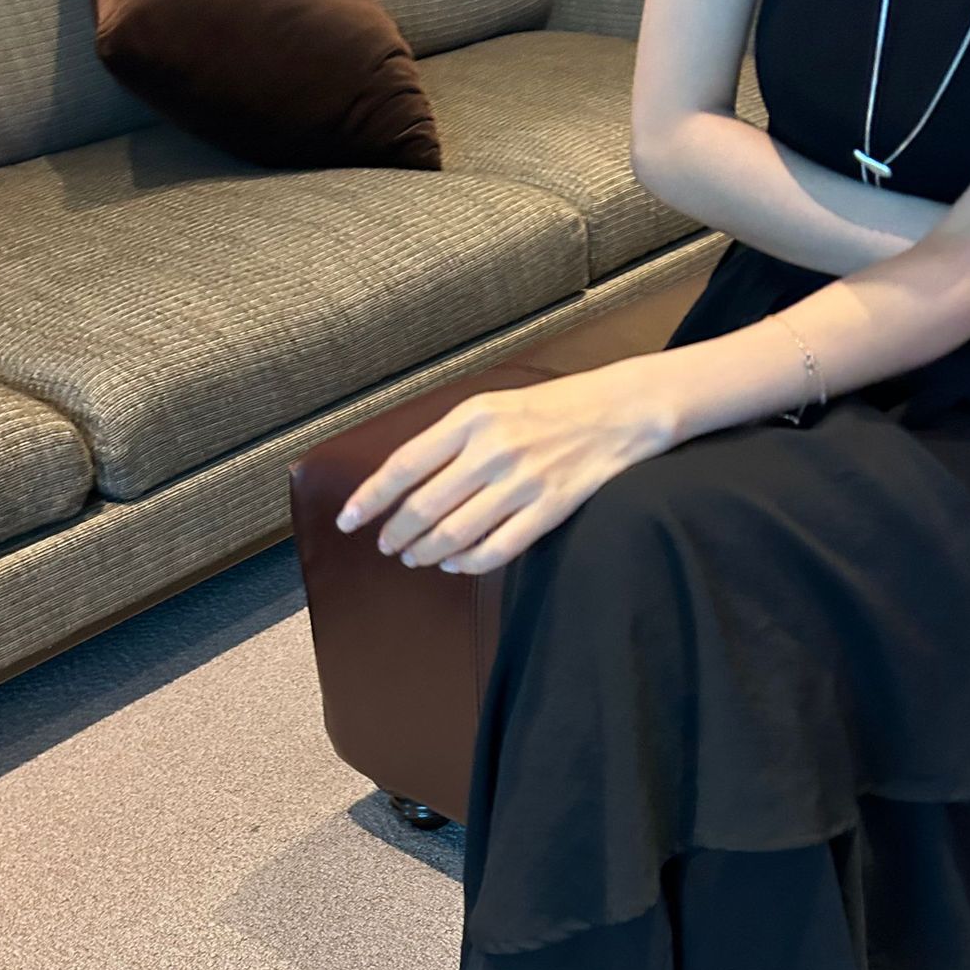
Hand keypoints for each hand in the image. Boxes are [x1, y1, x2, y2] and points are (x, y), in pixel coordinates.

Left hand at [335, 357, 679, 573]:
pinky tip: (455, 564)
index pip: (404, 465)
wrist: (621, 410)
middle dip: (397, 534)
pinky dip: (468, 563)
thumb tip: (406, 481)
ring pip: (456, 533)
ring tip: (416, 558)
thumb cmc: (551, 408)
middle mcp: (493, 448)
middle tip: (388, 547)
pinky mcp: (550, 508)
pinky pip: (497, 549)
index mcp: (471, 417)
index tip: (347, 522)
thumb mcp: (494, 405)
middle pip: (425, 506)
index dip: (370, 499)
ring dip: (428, 552)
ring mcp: (523, 480)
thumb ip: (451, 439)